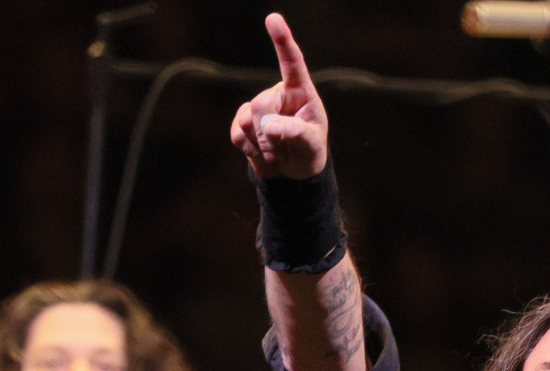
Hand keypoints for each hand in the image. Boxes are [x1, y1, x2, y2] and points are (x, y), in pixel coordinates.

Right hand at [230, 13, 327, 179]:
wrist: (292, 173)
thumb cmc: (309, 152)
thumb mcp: (313, 145)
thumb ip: (297, 133)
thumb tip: (272, 126)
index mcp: (300, 91)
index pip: (291, 63)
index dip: (282, 41)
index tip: (273, 19)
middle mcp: (277, 94)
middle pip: (260, 103)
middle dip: (269, 132)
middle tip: (283, 148)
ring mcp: (257, 108)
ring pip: (246, 119)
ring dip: (263, 145)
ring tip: (278, 152)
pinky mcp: (241, 123)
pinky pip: (237, 134)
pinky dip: (251, 150)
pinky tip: (262, 153)